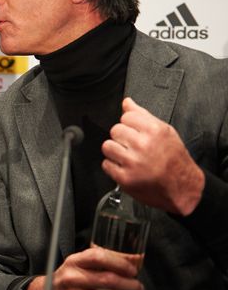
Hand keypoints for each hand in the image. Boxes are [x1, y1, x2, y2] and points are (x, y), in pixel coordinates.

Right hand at [25, 248, 143, 289]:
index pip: (98, 257)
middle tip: (138, 288)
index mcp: (72, 263)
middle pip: (108, 280)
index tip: (132, 270)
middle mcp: (70, 280)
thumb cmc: (65, 281)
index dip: (119, 263)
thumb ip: (96, 262)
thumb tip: (129, 262)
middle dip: (130, 286)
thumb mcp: (75, 265)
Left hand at [101, 97, 203, 214]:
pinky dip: (113, 167)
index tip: (136, 132)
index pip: (126, 116)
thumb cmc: (175, 160)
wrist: (183, 187)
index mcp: (154, 131)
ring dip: (115, 152)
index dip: (130, 124)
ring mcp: (133, 162)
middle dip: (122, 138)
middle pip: (115, 130)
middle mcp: (143, 145)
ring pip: (107, 146)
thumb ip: (143, 115)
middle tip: (133, 147)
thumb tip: (127, 102)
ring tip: (129, 157)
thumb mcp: (165, 132)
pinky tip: (126, 168)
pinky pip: (106, 164)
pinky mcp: (125, 178)